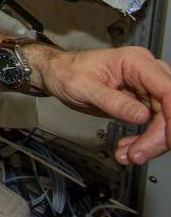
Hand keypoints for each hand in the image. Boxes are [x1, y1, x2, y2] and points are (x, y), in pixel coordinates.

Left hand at [37, 45, 170, 163]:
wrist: (57, 74)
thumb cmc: (66, 71)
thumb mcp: (82, 87)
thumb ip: (112, 101)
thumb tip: (141, 116)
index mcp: (136, 61)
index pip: (168, 90)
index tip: (168, 140)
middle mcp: (147, 72)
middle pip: (169, 109)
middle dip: (158, 136)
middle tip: (137, 154)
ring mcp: (147, 88)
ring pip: (165, 120)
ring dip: (150, 143)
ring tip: (128, 154)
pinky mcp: (143, 102)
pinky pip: (154, 125)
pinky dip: (143, 141)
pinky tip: (128, 149)